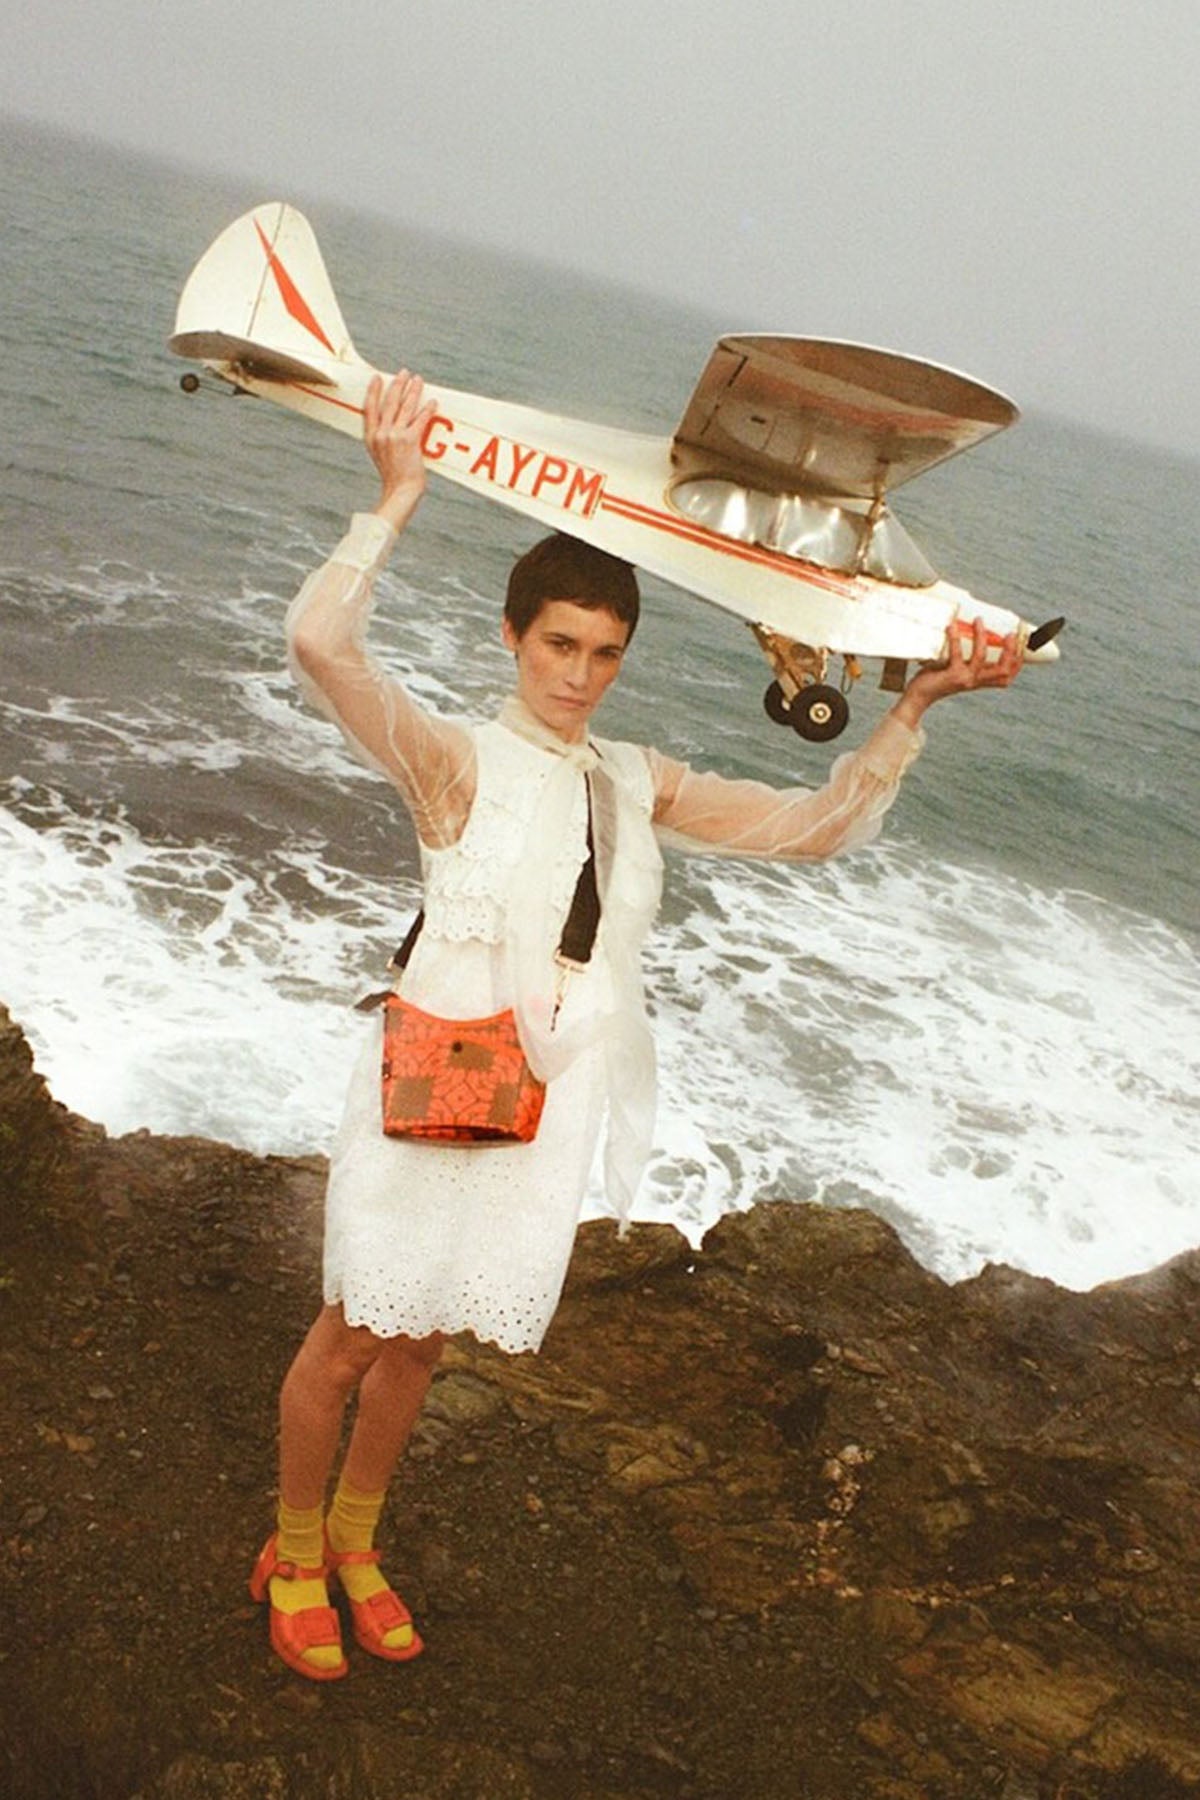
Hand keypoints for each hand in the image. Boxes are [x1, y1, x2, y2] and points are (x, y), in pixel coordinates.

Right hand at [364, 370, 438, 532]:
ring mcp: (394, 436)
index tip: (377, 378)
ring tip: (418, 379)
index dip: (373, 391)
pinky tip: (433, 402)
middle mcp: (381, 434)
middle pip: (389, 402)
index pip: (369, 408)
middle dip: (397, 385)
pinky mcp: (409, 441)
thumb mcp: (380, 455)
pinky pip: (420, 420)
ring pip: (405, 407)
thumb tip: (390, 424)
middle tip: (404, 372)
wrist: (400, 491)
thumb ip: (382, 439)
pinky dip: (427, 410)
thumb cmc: (393, 477)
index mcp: (371, 437)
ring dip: (413, 391)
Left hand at [891, 617, 1023, 727]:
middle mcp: (976, 681)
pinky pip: (956, 654)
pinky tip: (952, 627)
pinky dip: (955, 639)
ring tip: (979, 620)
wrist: (919, 696)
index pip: (1007, 676)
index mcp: (981, 681)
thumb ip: (968, 659)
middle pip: (1004, 670)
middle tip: (1011, 633)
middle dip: (1011, 651)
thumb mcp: (958, 669)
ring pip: (981, 658)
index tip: (1024, 642)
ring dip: (982, 637)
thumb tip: (973, 634)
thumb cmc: (938, 678)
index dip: (1018, 661)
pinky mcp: (951, 676)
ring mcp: (964, 679)